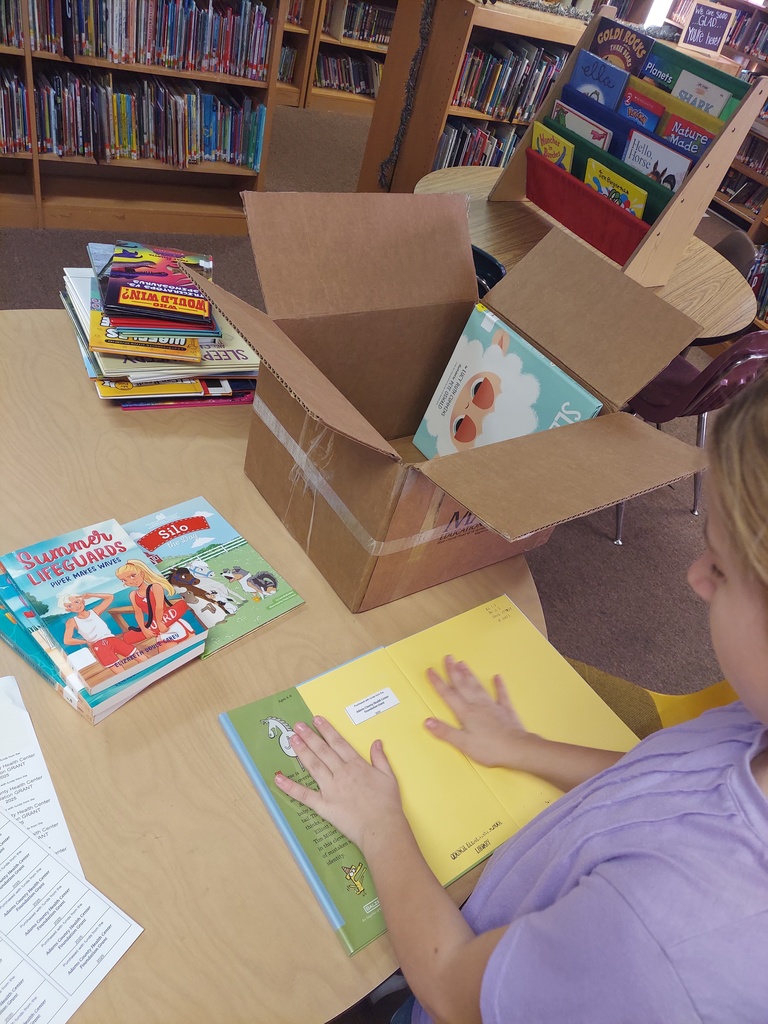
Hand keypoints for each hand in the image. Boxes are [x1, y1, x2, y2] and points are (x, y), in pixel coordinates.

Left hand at [274, 717, 405, 852]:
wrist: (381, 827)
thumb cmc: (387, 804)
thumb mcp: (389, 777)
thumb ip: (380, 758)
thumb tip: (376, 742)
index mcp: (356, 765)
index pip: (338, 743)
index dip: (327, 730)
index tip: (316, 719)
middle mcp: (341, 773)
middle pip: (323, 751)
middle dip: (309, 736)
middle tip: (297, 725)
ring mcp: (331, 788)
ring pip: (313, 765)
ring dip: (302, 751)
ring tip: (292, 739)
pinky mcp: (323, 805)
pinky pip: (304, 795)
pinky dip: (290, 787)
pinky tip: (278, 778)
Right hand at [425, 656, 537, 769]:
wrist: (517, 748)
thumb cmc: (490, 748)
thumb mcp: (463, 743)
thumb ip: (445, 731)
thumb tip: (427, 720)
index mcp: (466, 713)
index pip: (448, 694)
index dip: (438, 682)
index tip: (430, 669)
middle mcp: (478, 705)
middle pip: (463, 685)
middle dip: (453, 671)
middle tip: (448, 657)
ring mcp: (492, 706)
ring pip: (478, 686)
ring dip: (470, 675)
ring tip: (463, 663)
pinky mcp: (506, 710)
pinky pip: (501, 694)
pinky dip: (499, 685)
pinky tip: (498, 677)